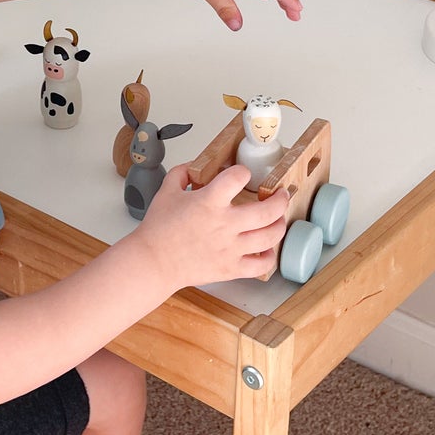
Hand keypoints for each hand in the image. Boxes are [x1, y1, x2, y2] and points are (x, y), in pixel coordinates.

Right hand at [135, 164, 288, 288]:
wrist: (153, 262)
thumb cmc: (158, 231)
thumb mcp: (166, 191)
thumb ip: (182, 173)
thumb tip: (194, 166)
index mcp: (209, 202)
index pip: (238, 177)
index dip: (242, 172)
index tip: (241, 174)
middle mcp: (225, 225)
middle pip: (269, 210)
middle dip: (280, 199)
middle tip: (280, 195)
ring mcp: (231, 248)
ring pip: (270, 236)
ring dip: (279, 225)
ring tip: (277, 219)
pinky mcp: (231, 268)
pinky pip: (261, 265)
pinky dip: (269, 257)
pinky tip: (266, 249)